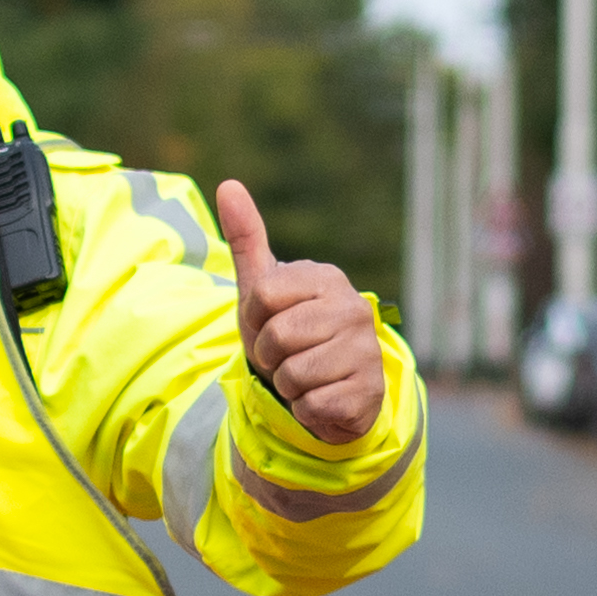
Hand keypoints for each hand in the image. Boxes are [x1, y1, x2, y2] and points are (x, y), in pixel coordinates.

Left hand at [218, 181, 387, 447]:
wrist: (326, 391)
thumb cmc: (289, 335)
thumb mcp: (262, 290)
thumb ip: (247, 238)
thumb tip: (228, 185)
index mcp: (327, 278)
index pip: (262, 295)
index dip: (255, 319)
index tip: (271, 324)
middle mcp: (354, 308)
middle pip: (277, 336)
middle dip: (270, 356)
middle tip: (287, 357)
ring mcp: (367, 351)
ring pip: (293, 374)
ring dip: (288, 385)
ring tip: (305, 378)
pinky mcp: (368, 392)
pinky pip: (312, 405)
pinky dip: (307, 410)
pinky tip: (322, 399)